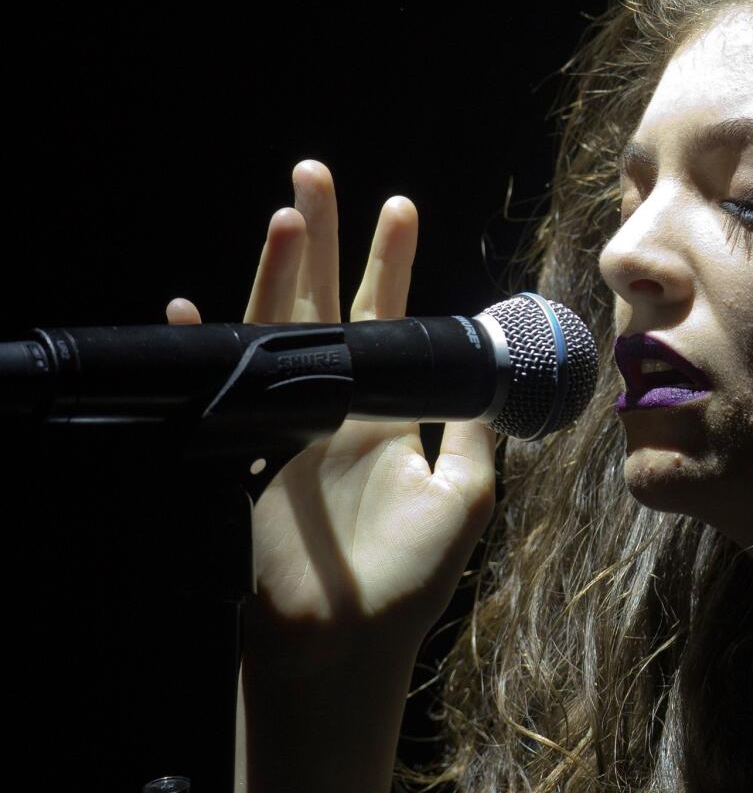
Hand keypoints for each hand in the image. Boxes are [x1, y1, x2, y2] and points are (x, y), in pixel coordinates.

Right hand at [167, 160, 496, 668]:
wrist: (348, 640)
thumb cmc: (412, 575)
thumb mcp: (467, 493)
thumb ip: (476, 430)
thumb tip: (498, 370)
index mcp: (389, 412)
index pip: (390, 321)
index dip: (392, 264)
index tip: (399, 208)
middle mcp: (339, 408)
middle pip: (326, 307)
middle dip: (323, 243)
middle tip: (316, 177)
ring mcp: (291, 427)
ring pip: (277, 333)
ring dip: (277, 275)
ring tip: (285, 216)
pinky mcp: (251, 456)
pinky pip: (225, 393)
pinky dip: (204, 354)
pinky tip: (189, 311)